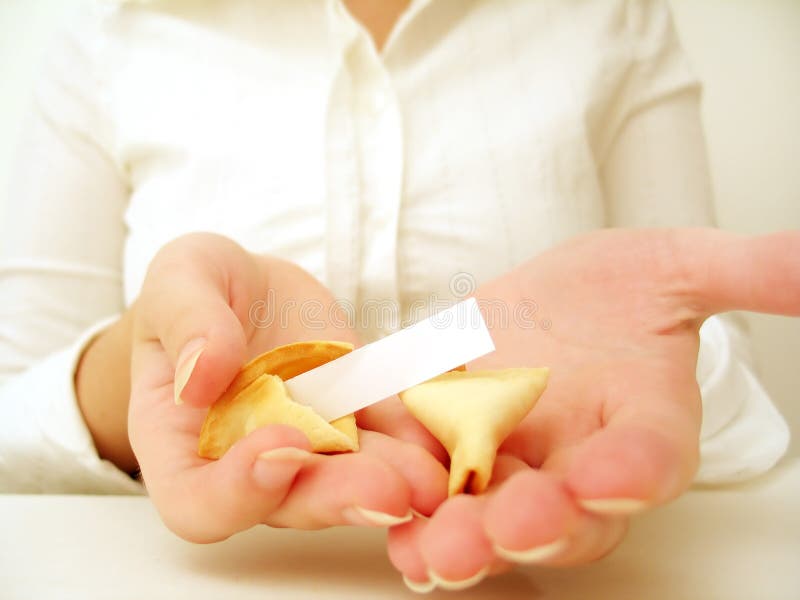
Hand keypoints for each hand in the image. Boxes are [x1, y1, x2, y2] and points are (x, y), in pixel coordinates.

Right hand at [127, 233, 447, 541]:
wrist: (249, 288)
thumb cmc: (197, 289)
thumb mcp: (179, 280)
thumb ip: (186, 321)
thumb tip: (198, 376)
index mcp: (185, 445)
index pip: (198, 502)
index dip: (236, 493)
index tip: (277, 448)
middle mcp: (252, 460)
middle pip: (291, 502)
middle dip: (340, 498)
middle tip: (390, 491)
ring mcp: (314, 442)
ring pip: (353, 474)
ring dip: (397, 479)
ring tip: (437, 476)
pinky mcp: (361, 415)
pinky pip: (395, 431)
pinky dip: (425, 434)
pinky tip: (458, 427)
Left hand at [387, 228, 798, 590]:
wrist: (537, 313)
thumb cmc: (609, 296)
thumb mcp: (670, 268)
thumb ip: (743, 271)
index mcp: (638, 426)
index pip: (647, 457)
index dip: (635, 472)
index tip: (617, 478)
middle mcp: (574, 466)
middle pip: (566, 517)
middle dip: (540, 525)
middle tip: (513, 528)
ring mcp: (505, 470)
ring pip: (488, 522)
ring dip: (463, 543)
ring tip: (436, 552)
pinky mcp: (443, 457)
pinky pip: (427, 498)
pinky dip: (407, 515)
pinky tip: (387, 524)